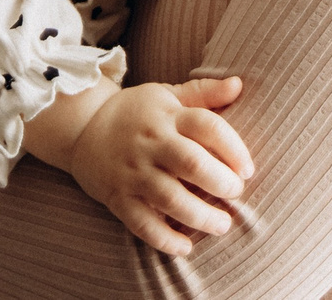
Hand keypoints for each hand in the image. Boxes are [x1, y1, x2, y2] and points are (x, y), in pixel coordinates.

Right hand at [60, 78, 251, 255]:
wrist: (82, 128)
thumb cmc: (135, 113)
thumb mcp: (166, 94)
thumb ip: (203, 92)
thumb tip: (239, 84)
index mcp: (167, 115)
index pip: (207, 126)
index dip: (234, 147)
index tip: (249, 169)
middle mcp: (150, 143)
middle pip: (191, 162)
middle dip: (221, 182)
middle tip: (236, 193)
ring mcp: (132, 172)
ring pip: (170, 198)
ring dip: (200, 216)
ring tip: (222, 225)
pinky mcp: (117, 197)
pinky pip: (142, 223)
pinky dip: (164, 239)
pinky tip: (186, 247)